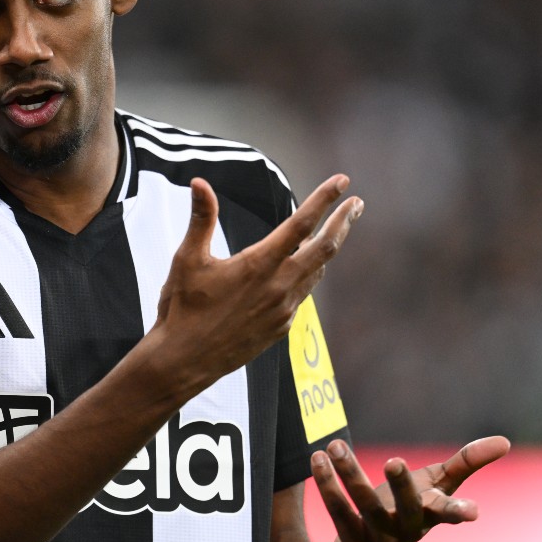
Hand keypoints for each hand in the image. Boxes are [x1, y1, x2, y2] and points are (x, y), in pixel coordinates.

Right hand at [147, 174, 362, 395]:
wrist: (186, 360)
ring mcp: (284, 309)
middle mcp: (278, 286)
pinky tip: (305, 269)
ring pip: (318, 271)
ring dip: (330, 247)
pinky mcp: (281, 327)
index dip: (324, 199)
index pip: (301, 224)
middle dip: (344, 221)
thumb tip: (199, 183)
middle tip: (358, 203)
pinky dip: (310, 273)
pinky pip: (303, 293)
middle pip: (325, 248)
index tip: (342, 181)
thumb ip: (201, 218)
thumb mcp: (187, 259)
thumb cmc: (183, 308)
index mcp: (258, 265)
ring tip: (337, 231)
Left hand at [311, 436, 511, 541]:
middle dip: (402, 487)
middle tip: (394, 460)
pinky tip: (317, 460)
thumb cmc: (410, 509)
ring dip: (348, 475)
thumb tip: (506, 442)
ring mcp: (380, 541)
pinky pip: (338, 515)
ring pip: (364, 508)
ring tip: (335, 445)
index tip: (473, 512)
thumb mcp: (438, 485)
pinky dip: (327, 486)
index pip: (448, 512)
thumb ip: (467, 463)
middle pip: (408, 510)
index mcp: (431, 515)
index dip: (459, 512)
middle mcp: (408, 531)